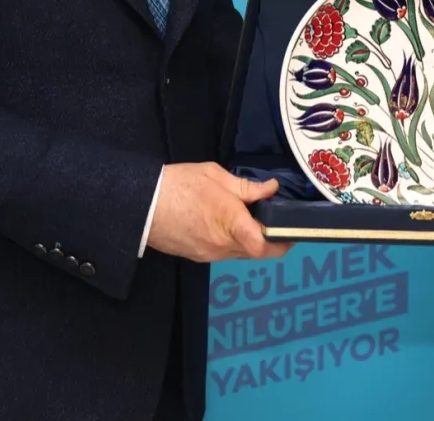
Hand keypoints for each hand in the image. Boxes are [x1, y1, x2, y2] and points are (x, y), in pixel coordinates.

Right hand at [146, 163, 292, 262]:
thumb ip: (246, 187)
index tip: (291, 231)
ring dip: (250, 241)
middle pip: (257, 253)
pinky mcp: (197, 257)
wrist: (141, 204)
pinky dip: (232, 242)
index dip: (283, 242)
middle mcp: (222, 246)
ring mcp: (209, 255)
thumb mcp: (215, 176)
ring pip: (241, 254)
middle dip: (271, 241)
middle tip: (277, 223)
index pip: (264, 246)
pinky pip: (224, 253)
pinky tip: (227, 225)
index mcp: (230, 224)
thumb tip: (271, 189)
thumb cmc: (179, 184)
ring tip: (250, 219)